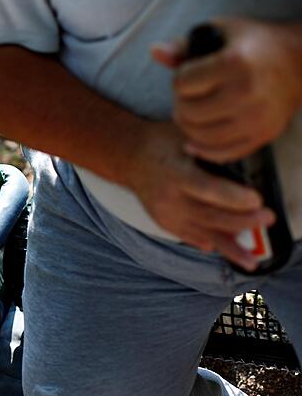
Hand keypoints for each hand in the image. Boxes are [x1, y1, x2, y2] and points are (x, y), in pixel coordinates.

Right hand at [123, 122, 274, 269]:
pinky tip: (226, 250)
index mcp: (174, 173)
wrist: (129, 158)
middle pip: (208, 215)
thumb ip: (210, 149)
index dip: (232, 197)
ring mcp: (164, 214)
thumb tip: (243, 160)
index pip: (206, 189)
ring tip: (251, 260)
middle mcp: (168, 198)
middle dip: (241, 221)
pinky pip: (190, 237)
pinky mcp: (164, 223)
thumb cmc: (162, 142)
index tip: (256, 200)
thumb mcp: (184, 135)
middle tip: (266, 219)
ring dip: (229, 245)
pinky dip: (210, 243)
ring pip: (202, 233)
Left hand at [152, 18, 301, 162]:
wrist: (297, 63)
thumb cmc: (251, 46)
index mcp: (234, 63)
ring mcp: (256, 117)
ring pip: (201, 136)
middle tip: (188, 98)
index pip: (182, 84)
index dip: (179, 79)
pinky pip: (223, 153)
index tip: (189, 75)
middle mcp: (246, 92)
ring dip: (188, 127)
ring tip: (190, 115)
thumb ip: (183, 46)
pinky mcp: (263, 135)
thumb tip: (154, 52)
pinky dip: (203, 151)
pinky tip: (192, 143)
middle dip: (180, 104)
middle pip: (188, 112)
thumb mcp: (219, 34)